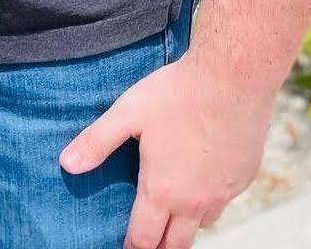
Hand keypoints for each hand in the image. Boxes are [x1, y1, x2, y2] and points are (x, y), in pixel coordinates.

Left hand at [58, 55, 272, 247]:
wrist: (232, 79)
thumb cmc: (177, 93)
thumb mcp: (127, 113)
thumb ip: (97, 141)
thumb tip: (67, 164)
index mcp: (163, 190)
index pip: (144, 237)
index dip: (131, 246)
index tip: (125, 248)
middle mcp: (195, 202)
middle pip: (176, 244)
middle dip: (159, 247)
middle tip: (147, 244)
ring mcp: (223, 193)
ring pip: (203, 225)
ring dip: (185, 226)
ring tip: (172, 217)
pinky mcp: (243, 179)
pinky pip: (223, 201)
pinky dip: (209, 201)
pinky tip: (201, 180)